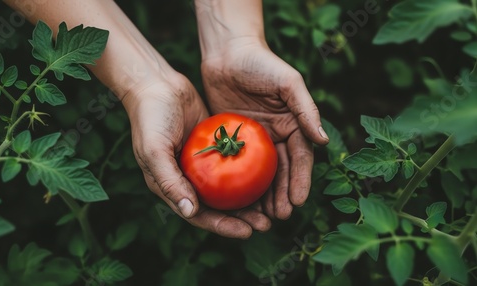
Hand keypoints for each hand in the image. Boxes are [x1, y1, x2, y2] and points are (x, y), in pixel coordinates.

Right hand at [122, 72, 270, 238]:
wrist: (156, 84)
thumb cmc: (150, 118)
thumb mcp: (155, 151)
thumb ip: (170, 182)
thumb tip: (191, 212)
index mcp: (171, 186)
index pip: (199, 215)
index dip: (223, 226)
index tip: (247, 232)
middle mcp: (188, 179)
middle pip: (218, 206)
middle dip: (241, 218)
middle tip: (266, 223)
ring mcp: (201, 163)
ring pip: (228, 187)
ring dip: (248, 198)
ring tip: (272, 204)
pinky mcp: (212, 145)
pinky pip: (232, 162)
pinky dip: (247, 171)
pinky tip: (268, 174)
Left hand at [201, 40, 328, 219]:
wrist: (227, 53)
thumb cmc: (261, 63)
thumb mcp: (288, 83)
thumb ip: (306, 110)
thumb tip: (324, 141)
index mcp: (293, 124)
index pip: (300, 157)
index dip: (301, 180)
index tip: (299, 201)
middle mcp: (277, 135)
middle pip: (282, 171)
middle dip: (283, 195)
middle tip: (280, 216)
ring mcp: (255, 139)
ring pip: (262, 173)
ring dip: (265, 195)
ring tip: (263, 217)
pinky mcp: (233, 139)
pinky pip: (238, 165)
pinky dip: (241, 183)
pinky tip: (240, 200)